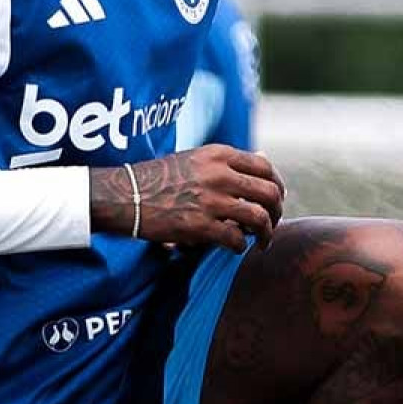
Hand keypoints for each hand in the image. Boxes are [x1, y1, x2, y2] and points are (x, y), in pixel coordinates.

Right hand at [92, 145, 285, 249]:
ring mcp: (211, 200)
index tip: (276, 199)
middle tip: (273, 224)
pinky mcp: (200, 226)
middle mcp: (219, 174)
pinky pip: (236, 239)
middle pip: (269, 193)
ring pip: (259, 218)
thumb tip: (265, 158)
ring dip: (266, 234)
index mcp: (218, 155)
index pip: (265, 167)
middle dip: (277, 212)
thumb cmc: (160, 178)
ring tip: (262, 242)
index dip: (277, 185)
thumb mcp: (196, 159)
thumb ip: (230, 162)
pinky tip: (234, 248)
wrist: (125, 195)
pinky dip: (240, 247)